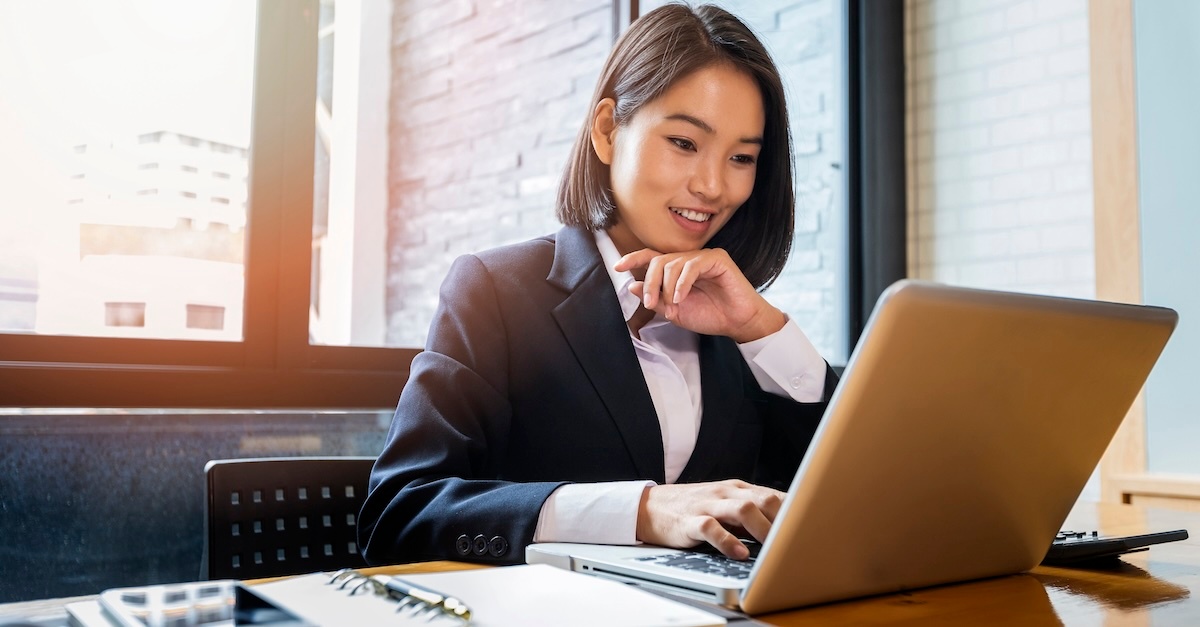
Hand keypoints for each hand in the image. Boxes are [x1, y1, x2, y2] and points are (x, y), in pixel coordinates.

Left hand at [614, 248, 785, 342]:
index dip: (634, 259)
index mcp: (678, 270)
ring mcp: (703, 258)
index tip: (618, 267)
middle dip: (651, 282)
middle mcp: (689, 260)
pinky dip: (682, 283)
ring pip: (673, 263)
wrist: (737, 323)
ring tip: (673, 304)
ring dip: (667, 287)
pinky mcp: (717, 259)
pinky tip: (681, 297)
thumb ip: (656, 298)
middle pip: (659, 260)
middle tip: (651, 303)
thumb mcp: (675, 312)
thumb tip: (633, 286)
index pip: (653, 258)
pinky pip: (692, 266)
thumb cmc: (710, 316)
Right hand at [636, 480, 785, 559]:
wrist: (650, 507)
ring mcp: (708, 504)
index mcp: (738, 489)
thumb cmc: (694, 508)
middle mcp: (726, 493)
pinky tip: (739, 554)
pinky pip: (711, 528)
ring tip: (772, 548)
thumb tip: (785, 529)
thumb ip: (752, 513)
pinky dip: (728, 542)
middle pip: (764, 499)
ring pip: (742, 509)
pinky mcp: (690, 521)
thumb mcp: (726, 505)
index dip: (795, 513)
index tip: (810, 530)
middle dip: (783, 521)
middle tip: (794, 542)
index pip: (774, 495)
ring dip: (762, 529)